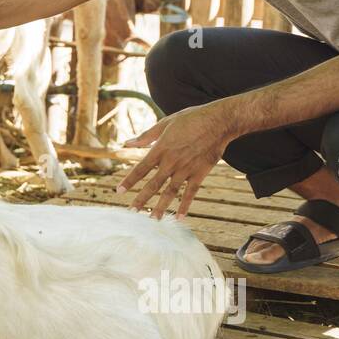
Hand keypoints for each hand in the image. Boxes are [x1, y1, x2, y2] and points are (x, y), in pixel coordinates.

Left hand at [116, 103, 235, 218]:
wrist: (219, 121)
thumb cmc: (191, 119)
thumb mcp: (166, 123)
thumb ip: (146, 136)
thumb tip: (127, 143)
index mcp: (161, 149)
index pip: (141, 168)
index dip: (129, 181)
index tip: (119, 191)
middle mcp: (172, 162)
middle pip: (153, 184)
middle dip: (142, 199)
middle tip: (132, 211)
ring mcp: (187, 169)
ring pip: (171, 192)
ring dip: (161, 206)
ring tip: (153, 219)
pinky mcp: (200, 173)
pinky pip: (191, 193)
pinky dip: (185, 205)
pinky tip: (180, 217)